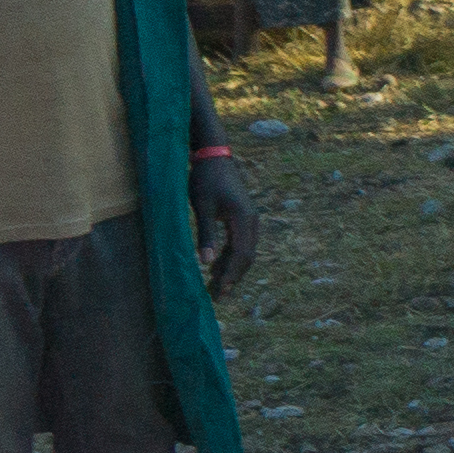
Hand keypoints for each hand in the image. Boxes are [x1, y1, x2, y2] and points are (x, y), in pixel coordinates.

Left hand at [190, 147, 259, 295]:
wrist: (214, 157)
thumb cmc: (205, 179)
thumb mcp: (202, 207)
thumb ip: (206, 235)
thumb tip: (205, 263)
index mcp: (243, 218)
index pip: (242, 253)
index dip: (232, 274)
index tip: (222, 291)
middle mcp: (251, 221)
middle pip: (247, 256)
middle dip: (234, 276)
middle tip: (220, 296)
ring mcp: (249, 219)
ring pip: (245, 250)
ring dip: (232, 268)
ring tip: (217, 285)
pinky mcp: (243, 218)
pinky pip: (241, 242)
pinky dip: (230, 256)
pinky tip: (217, 265)